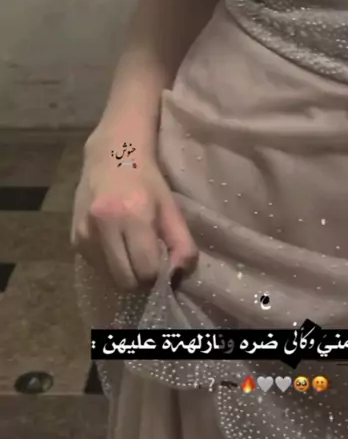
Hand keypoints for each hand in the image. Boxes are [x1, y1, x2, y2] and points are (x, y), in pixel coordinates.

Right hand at [71, 128, 197, 290]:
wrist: (110, 156)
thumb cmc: (147, 182)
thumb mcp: (171, 209)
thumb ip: (182, 245)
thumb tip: (177, 277)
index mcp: (132, 216)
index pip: (146, 271)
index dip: (158, 275)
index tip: (163, 265)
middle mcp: (103, 225)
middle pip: (125, 282)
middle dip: (140, 281)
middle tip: (148, 265)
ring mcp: (84, 233)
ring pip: (109, 279)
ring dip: (124, 274)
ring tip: (132, 252)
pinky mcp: (73, 239)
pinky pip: (97, 268)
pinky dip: (110, 265)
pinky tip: (116, 244)